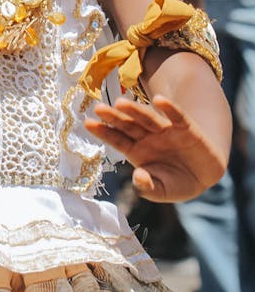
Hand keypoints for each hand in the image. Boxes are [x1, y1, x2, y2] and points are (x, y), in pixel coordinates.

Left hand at [85, 95, 226, 202]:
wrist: (205, 177)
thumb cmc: (176, 183)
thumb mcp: (160, 191)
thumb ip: (148, 187)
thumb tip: (137, 176)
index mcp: (137, 151)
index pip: (117, 139)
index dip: (103, 132)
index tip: (87, 123)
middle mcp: (148, 137)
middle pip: (128, 125)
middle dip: (114, 117)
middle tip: (98, 108)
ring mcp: (166, 131)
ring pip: (148, 118)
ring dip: (135, 110)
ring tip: (120, 103)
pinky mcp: (186, 128)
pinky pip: (177, 116)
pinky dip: (169, 108)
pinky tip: (159, 100)